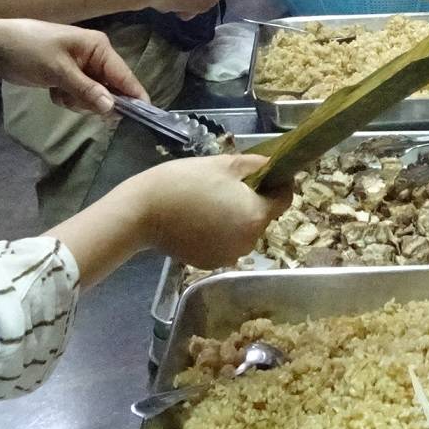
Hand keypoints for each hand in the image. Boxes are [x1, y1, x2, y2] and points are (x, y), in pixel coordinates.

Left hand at [0, 19, 145, 113]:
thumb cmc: (30, 51)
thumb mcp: (59, 71)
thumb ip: (87, 90)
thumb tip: (113, 108)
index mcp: (99, 47)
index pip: (124, 75)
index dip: (133, 95)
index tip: (143, 117)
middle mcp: (95, 56)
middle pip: (110, 89)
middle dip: (93, 100)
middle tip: (72, 98)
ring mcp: (82, 67)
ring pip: (94, 96)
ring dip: (77, 100)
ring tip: (58, 91)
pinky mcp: (69, 76)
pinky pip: (79, 96)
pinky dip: (67, 98)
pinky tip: (52, 90)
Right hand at [128, 155, 291, 268]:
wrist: (144, 211)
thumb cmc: (186, 182)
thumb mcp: (225, 164)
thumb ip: (258, 164)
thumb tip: (276, 165)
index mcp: (256, 215)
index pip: (284, 199)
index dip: (279, 184)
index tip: (265, 174)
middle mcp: (248, 242)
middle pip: (263, 217)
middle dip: (254, 201)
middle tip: (230, 185)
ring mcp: (229, 256)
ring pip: (244, 231)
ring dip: (237, 218)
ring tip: (212, 201)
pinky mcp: (210, 263)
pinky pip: (226, 244)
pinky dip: (220, 232)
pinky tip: (201, 219)